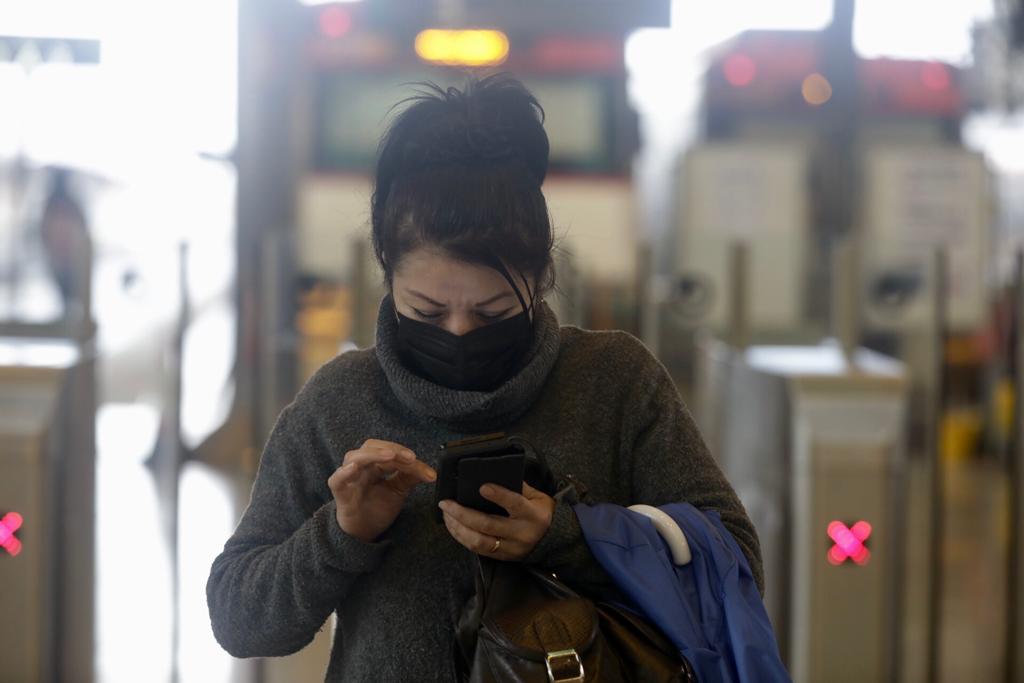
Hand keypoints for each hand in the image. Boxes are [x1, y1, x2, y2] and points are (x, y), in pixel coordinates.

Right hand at [328, 439, 435, 542]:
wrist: (364, 532)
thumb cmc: (377, 508)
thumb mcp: (398, 491)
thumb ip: (409, 478)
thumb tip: (431, 472)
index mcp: (375, 464)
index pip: (390, 452)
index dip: (407, 456)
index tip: (426, 470)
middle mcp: (361, 467)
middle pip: (371, 447)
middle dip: (392, 449)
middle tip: (410, 457)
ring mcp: (349, 478)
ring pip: (354, 457)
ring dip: (373, 454)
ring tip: (390, 457)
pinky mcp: (340, 493)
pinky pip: (336, 479)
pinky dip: (344, 472)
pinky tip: (354, 468)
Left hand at [438, 482, 554, 560]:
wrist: (554, 540)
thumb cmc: (542, 512)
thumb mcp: (538, 496)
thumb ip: (519, 486)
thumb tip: (495, 474)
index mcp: (533, 514)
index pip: (514, 504)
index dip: (498, 496)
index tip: (482, 487)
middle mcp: (521, 533)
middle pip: (487, 525)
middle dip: (463, 513)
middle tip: (446, 503)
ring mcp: (511, 548)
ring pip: (478, 542)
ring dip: (458, 528)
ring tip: (446, 515)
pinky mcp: (502, 557)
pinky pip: (478, 550)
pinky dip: (462, 538)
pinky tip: (454, 527)